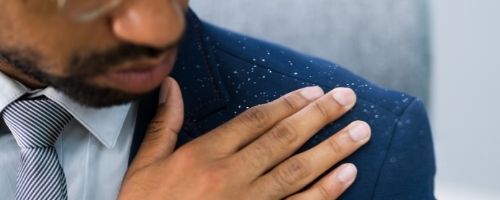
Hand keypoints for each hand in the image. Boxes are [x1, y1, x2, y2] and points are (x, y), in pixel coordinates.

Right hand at [118, 77, 370, 199]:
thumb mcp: (146, 163)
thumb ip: (165, 123)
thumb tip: (172, 85)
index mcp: (205, 153)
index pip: (256, 119)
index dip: (288, 103)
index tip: (314, 92)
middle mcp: (231, 174)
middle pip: (284, 138)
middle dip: (320, 116)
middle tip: (348, 99)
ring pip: (298, 169)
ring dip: (333, 148)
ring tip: (361, 131)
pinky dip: (325, 192)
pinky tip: (347, 175)